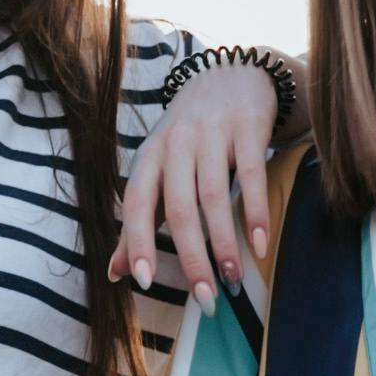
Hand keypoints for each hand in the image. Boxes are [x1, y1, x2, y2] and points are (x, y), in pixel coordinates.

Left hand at [119, 61, 280, 303]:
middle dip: (191, 258)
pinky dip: (256, 213)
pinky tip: (259, 244)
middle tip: (206, 298)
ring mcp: (212, 133)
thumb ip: (140, 222)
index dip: (138, 242)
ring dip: (224, 243)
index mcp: (150, 156)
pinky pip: (252, 175)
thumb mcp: (159, 170)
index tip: (145, 281)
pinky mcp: (247, 127)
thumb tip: (116, 273)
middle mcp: (176, 143)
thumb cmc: (190, 136)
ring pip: (214, 197)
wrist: (233, 76)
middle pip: (179, 208)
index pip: (138, 203)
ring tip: (233, 278)